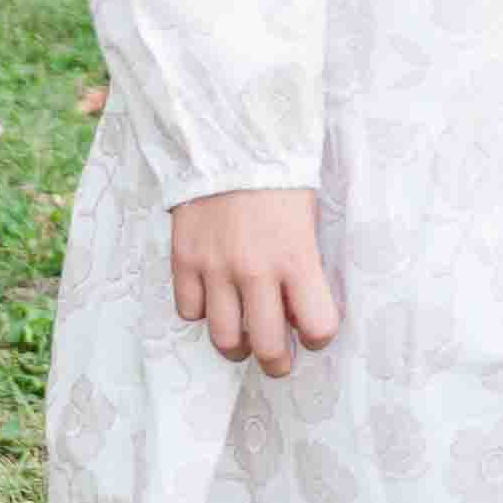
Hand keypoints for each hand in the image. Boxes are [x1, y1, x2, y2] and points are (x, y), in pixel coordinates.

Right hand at [169, 186, 337, 378]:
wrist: (229, 140)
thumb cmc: (277, 179)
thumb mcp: (306, 220)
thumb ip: (303, 266)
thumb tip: (298, 311)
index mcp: (296, 257)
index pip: (317, 326)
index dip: (317, 336)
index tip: (312, 332)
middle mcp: (255, 269)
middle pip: (266, 346)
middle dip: (276, 363)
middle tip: (277, 361)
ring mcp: (215, 267)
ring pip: (223, 338)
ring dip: (236, 346)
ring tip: (242, 340)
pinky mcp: (184, 259)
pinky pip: (189, 311)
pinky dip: (201, 312)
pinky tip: (213, 298)